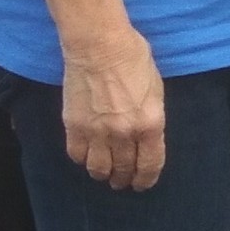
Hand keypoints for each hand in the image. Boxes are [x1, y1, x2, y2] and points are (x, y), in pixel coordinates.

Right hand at [59, 25, 166, 188]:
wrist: (99, 46)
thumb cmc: (134, 60)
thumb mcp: (156, 90)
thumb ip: (151, 118)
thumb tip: (146, 138)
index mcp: (150, 124)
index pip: (150, 164)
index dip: (146, 179)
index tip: (142, 184)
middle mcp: (124, 133)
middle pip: (124, 169)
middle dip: (124, 179)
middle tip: (122, 182)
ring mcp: (97, 132)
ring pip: (98, 169)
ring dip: (103, 174)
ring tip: (105, 173)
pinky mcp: (74, 126)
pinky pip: (77, 155)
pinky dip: (82, 160)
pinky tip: (87, 156)